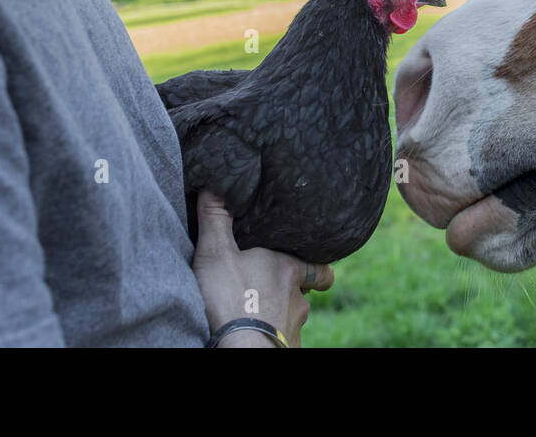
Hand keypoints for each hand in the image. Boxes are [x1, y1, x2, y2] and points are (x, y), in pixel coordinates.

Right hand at [191, 190, 333, 346]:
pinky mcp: (287, 350)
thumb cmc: (230, 300)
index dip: (318, 270)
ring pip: (291, 319)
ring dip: (277, 317)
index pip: (320, 270)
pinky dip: (270, 338)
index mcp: (288, 271)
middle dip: (287, 294)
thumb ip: (215, 219)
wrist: (240, 351)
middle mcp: (298, 301)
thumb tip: (214, 185)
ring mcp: (294, 329)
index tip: (315, 271)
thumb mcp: (215, 254)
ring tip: (254, 316)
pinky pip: (281, 341)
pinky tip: (252, 337)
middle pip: (302, 295)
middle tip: (266, 292)